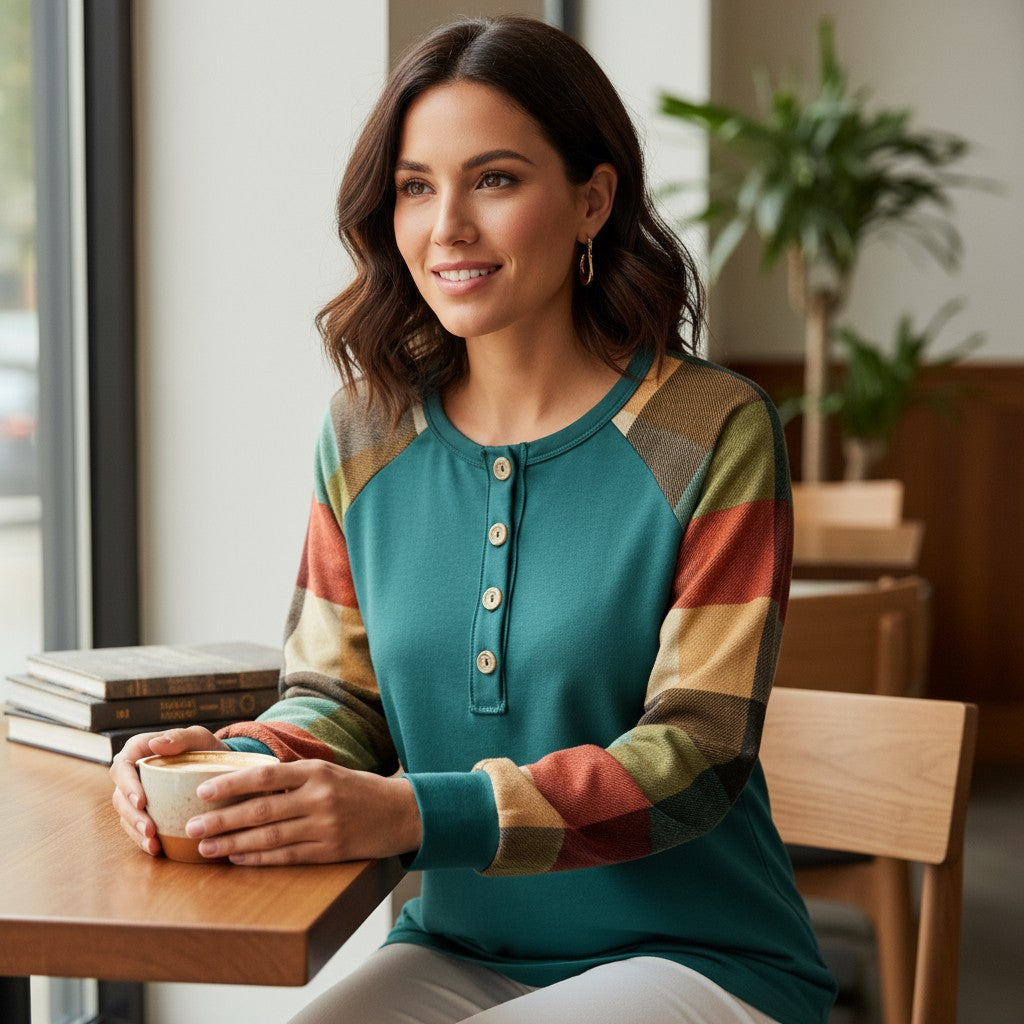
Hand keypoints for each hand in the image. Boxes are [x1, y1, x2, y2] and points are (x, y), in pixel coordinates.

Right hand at [110, 726, 228, 855]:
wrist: (221, 768)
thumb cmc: (206, 749)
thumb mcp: (200, 738)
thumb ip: (181, 737)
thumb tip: (156, 744)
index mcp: (141, 750)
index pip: (123, 766)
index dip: (127, 785)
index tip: (141, 801)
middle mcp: (134, 773)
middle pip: (120, 795)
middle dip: (132, 814)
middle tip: (149, 829)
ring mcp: (137, 794)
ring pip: (125, 814)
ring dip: (136, 831)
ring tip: (152, 842)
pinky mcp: (145, 812)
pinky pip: (136, 828)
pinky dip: (143, 839)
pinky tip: (156, 848)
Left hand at [181, 760, 422, 865]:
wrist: (401, 811)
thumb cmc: (358, 790)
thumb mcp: (328, 773)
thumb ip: (293, 778)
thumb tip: (245, 784)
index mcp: (315, 771)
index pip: (264, 776)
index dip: (231, 784)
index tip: (202, 792)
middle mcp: (318, 797)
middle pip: (260, 810)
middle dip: (221, 820)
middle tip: (191, 827)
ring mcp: (325, 826)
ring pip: (269, 837)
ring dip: (233, 843)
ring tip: (206, 847)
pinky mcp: (331, 851)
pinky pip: (287, 857)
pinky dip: (259, 859)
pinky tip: (238, 859)